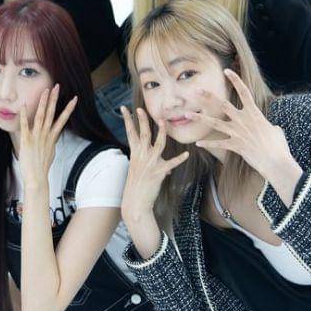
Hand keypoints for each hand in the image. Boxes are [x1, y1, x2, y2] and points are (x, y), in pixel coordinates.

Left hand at [18, 84, 76, 188]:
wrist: (36, 178)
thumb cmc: (42, 167)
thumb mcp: (50, 152)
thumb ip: (50, 142)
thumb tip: (52, 137)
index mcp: (52, 137)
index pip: (62, 119)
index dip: (68, 108)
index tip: (74, 98)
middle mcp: (46, 135)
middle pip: (52, 114)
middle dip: (55, 99)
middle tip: (57, 86)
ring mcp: (37, 137)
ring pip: (41, 116)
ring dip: (44, 103)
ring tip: (46, 91)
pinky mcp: (26, 141)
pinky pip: (25, 126)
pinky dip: (25, 116)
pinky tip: (24, 106)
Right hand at [119, 106, 188, 222]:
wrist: (135, 202)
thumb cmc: (137, 187)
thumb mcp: (140, 171)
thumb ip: (153, 165)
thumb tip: (168, 167)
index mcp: (135, 153)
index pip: (129, 132)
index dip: (126, 119)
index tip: (123, 108)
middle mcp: (141, 156)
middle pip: (142, 134)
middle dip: (142, 120)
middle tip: (141, 109)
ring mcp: (149, 163)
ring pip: (157, 144)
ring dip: (161, 132)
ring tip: (163, 122)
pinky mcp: (158, 172)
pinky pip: (171, 163)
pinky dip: (179, 159)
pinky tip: (186, 154)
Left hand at [194, 69, 295, 180]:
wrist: (276, 162)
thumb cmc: (278, 146)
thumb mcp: (276, 131)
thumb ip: (269, 126)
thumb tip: (271, 127)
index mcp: (254, 113)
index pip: (244, 92)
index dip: (235, 80)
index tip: (227, 71)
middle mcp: (243, 120)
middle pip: (223, 105)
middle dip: (209, 96)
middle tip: (196, 90)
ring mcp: (237, 133)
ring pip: (214, 123)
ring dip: (199, 118)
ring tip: (186, 115)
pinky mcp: (235, 146)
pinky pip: (218, 143)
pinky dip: (208, 144)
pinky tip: (198, 144)